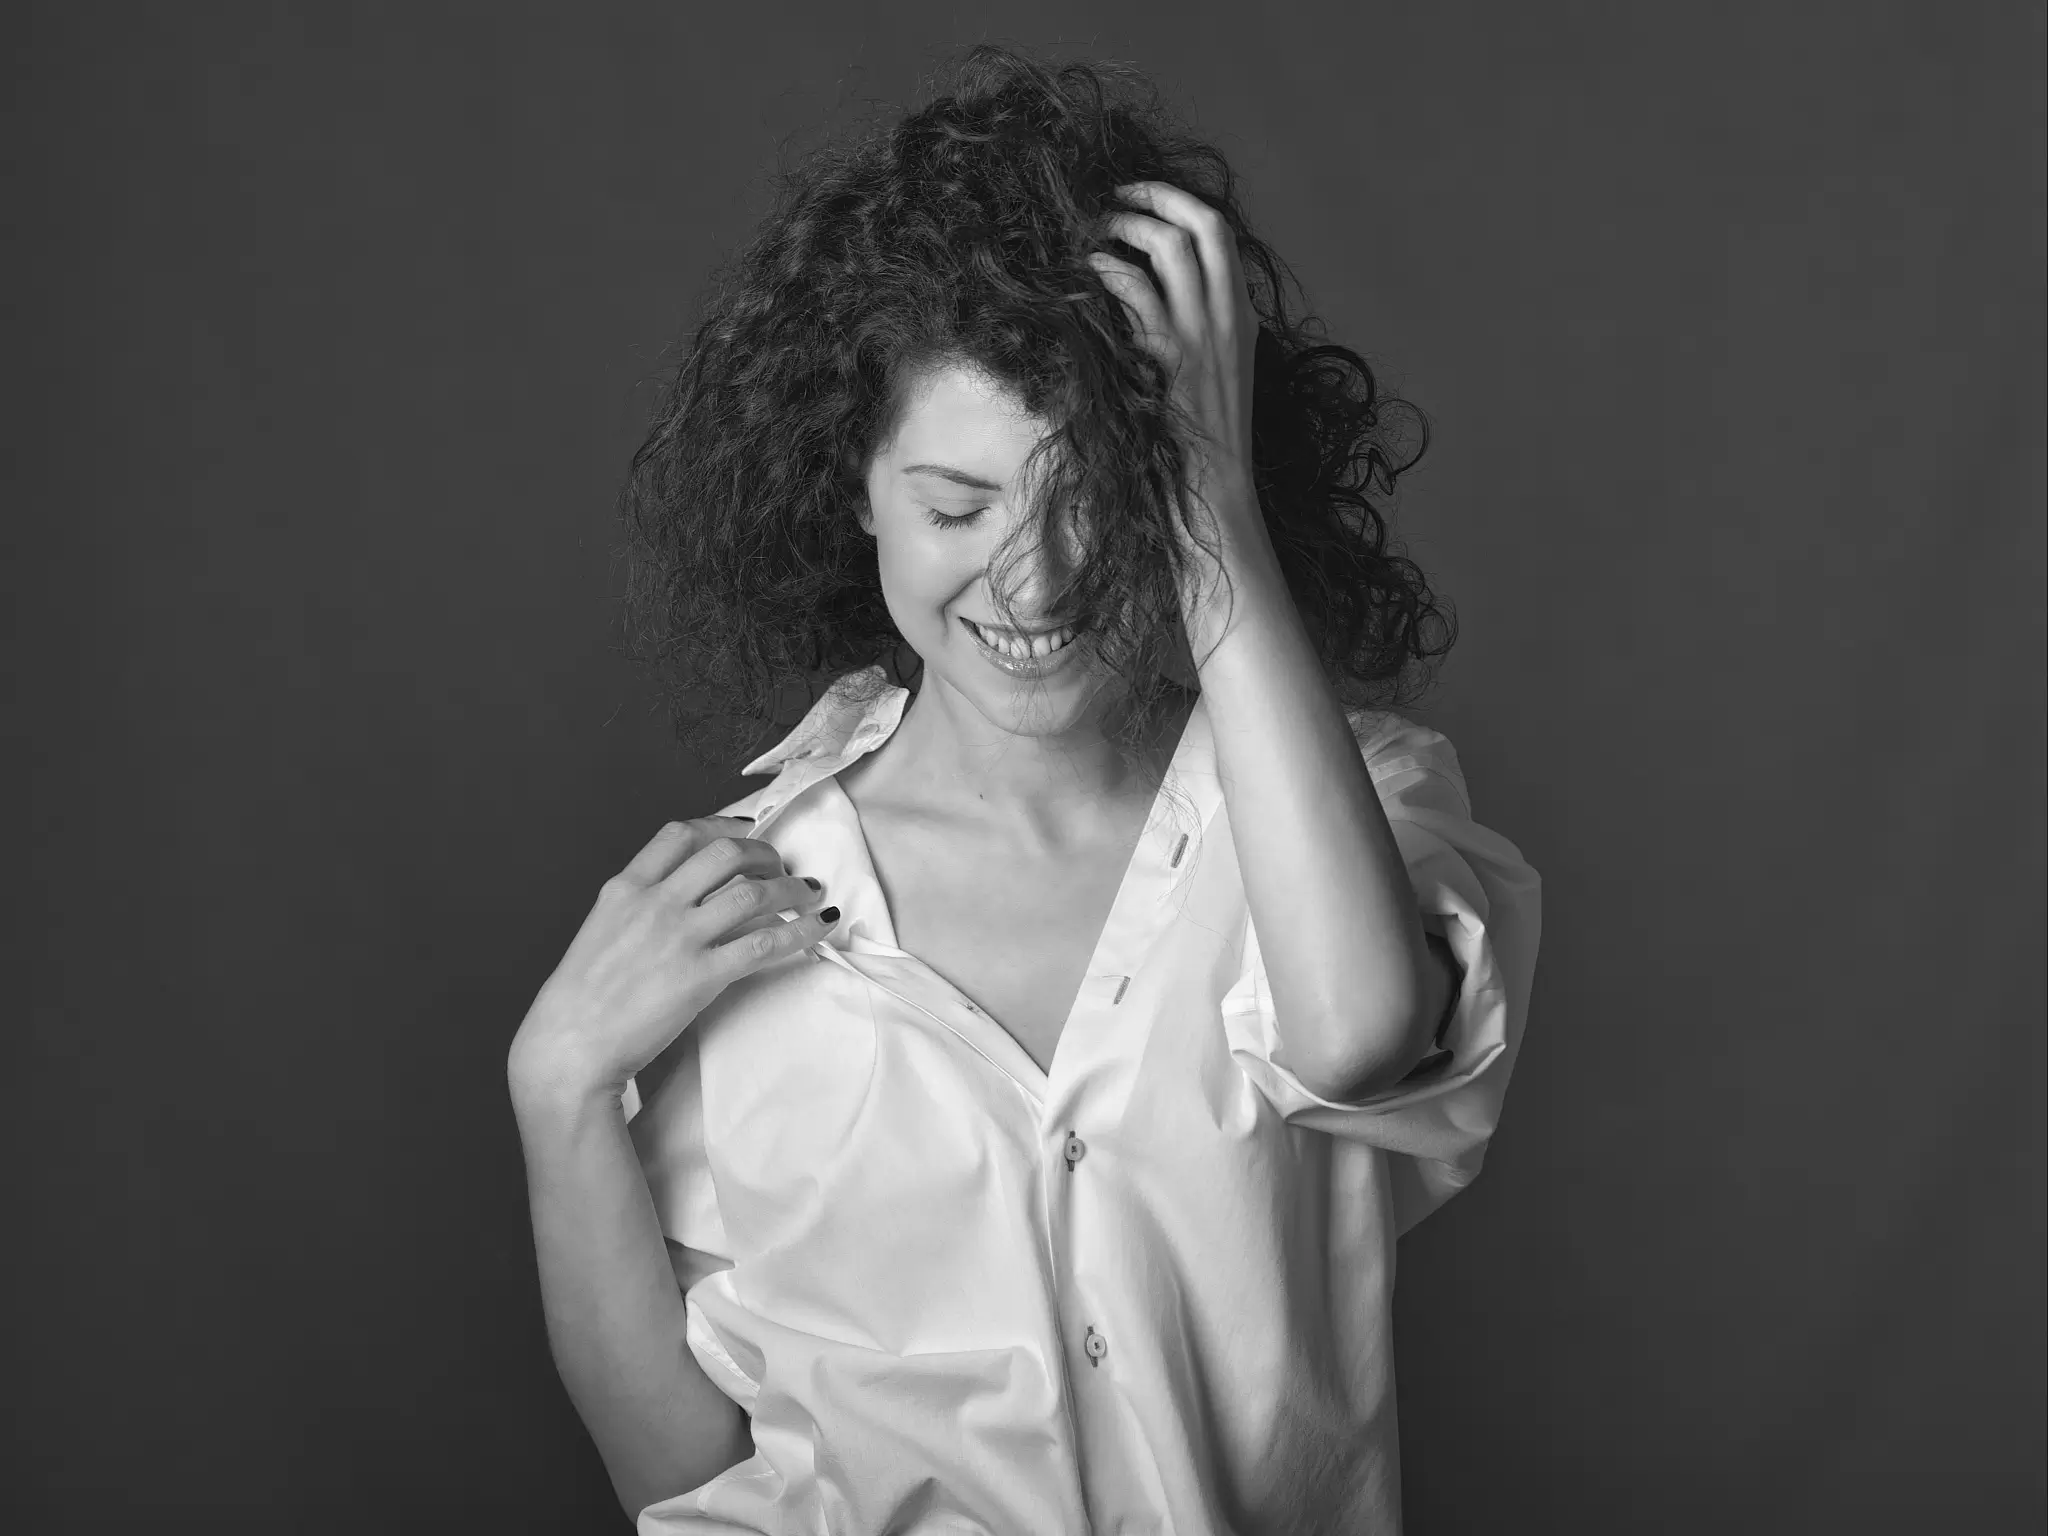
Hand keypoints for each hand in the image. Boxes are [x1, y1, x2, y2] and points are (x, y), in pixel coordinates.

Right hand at [507, 816, 837, 1107]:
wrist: (569, 1044)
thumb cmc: (578, 997)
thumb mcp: (599, 929)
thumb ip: (636, 906)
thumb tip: (676, 897)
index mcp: (625, 888)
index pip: (679, 835)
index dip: (720, 826)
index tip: (742, 830)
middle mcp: (655, 903)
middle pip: (724, 853)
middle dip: (762, 852)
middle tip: (779, 863)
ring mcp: (680, 938)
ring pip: (752, 893)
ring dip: (789, 888)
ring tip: (806, 892)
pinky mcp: (702, 976)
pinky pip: (765, 944)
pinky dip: (800, 931)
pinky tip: (817, 926)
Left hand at [1087, 180, 1265, 571]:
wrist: (1214, 499)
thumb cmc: (1203, 449)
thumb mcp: (1216, 381)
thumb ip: (1200, 337)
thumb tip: (1158, 304)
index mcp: (1241, 319)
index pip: (1220, 234)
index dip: (1178, 202)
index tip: (1141, 197)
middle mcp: (1227, 319)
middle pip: (1203, 224)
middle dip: (1154, 197)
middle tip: (1110, 197)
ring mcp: (1201, 336)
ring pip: (1170, 246)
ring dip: (1125, 227)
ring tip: (1091, 232)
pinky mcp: (1169, 359)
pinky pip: (1137, 292)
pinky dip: (1108, 270)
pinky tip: (1086, 275)